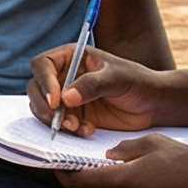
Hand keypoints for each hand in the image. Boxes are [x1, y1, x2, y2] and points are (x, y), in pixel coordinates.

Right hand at [29, 44, 178, 136]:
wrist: (152, 105)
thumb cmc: (137, 82)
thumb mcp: (117, 79)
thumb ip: (92, 85)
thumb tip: (65, 97)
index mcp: (71, 57)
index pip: (42, 64)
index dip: (44, 81)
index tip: (55, 100)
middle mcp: (64, 75)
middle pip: (35, 88)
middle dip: (44, 106)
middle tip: (59, 121)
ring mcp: (66, 97)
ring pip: (42, 108)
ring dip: (55, 121)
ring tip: (77, 127)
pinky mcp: (73, 115)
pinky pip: (58, 124)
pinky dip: (68, 130)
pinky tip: (88, 131)